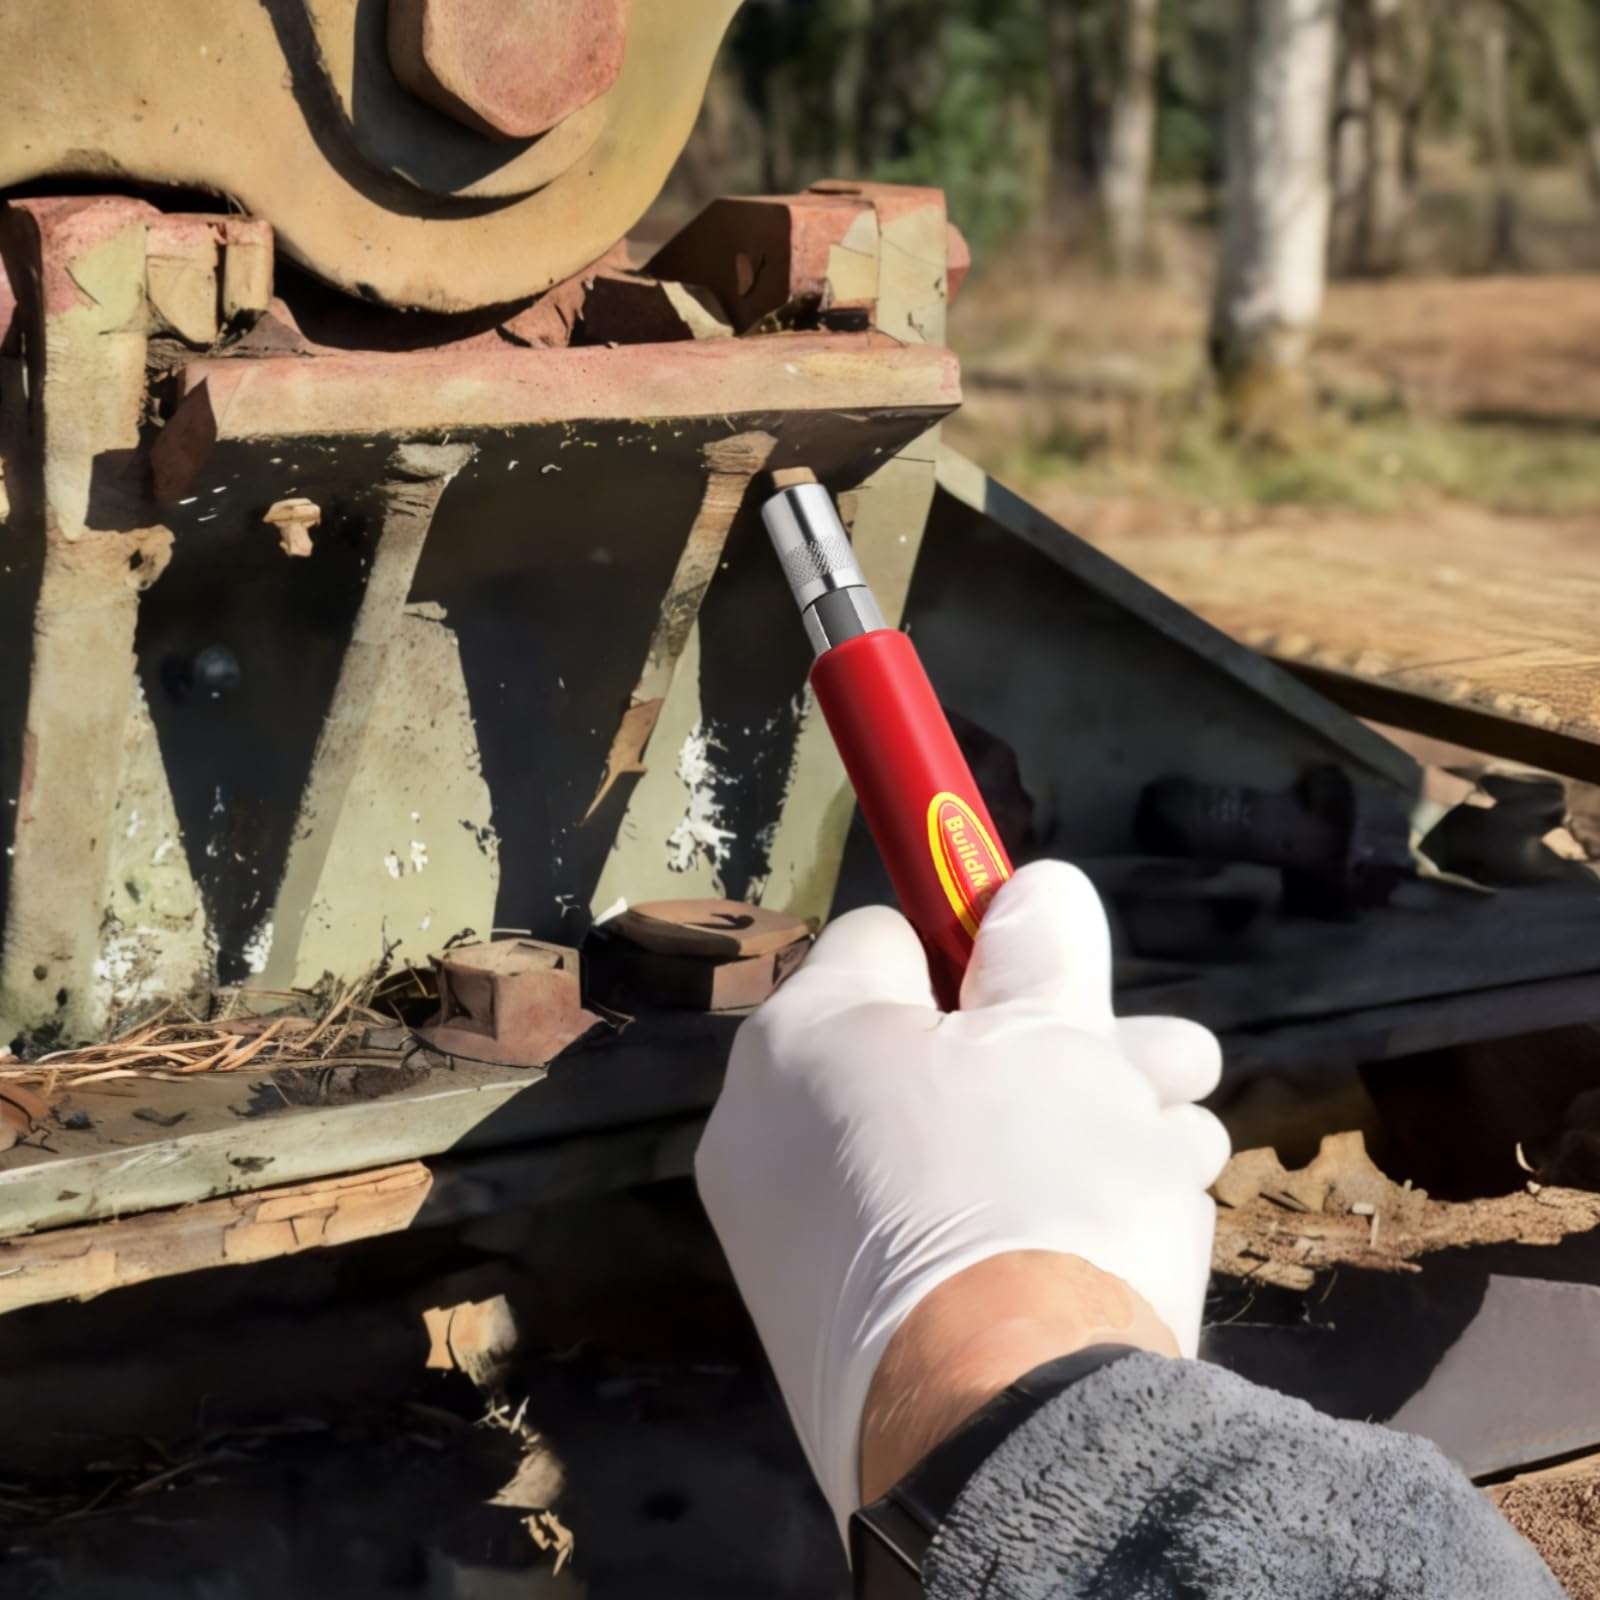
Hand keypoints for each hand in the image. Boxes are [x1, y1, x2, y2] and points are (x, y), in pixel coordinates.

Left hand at [694, 860, 1230, 1536]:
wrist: (1002, 1433)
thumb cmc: (1024, 1186)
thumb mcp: (1054, 1039)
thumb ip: (1041, 951)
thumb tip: (1032, 889)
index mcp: (799, 1042)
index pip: (889, 941)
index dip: (985, 943)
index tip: (1063, 972)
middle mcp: (773, 1136)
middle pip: (941, 1053)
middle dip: (1071, 1049)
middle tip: (1173, 1061)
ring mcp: (801, 1247)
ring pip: (961, 1148)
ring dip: (1082, 1130)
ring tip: (1188, 1142)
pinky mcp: (846, 1336)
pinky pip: (944, 1239)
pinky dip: (1032, 1219)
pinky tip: (1142, 1219)